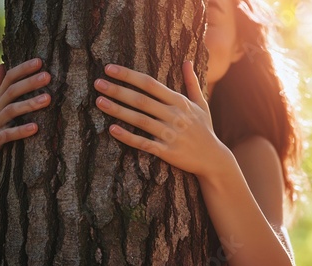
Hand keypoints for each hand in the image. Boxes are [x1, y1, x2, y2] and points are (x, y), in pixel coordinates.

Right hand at [0, 58, 50, 168]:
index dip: (23, 68)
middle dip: (30, 83)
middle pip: (12, 91)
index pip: (10, 78)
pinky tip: (36, 128)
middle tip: (48, 76)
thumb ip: (1, 86)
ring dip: (29, 104)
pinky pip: (8, 135)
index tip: (40, 61)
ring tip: (48, 99)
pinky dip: (21, 131)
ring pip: (11, 111)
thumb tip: (2, 64)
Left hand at [94, 61, 231, 177]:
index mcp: (180, 102)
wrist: (213, 158)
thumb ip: (192, 82)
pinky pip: (144, 143)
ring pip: (140, 120)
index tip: (110, 69)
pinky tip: (112, 129)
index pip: (150, 84)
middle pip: (141, 100)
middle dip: (118, 90)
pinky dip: (128, 137)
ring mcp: (170, 134)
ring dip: (118, 110)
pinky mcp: (167, 152)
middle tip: (98, 83)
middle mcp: (174, 116)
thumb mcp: (201, 104)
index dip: (129, 75)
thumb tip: (187, 61)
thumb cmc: (205, 129)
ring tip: (99, 102)